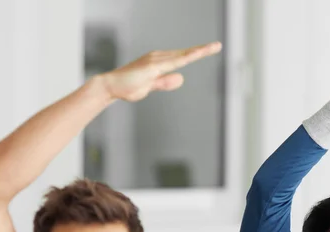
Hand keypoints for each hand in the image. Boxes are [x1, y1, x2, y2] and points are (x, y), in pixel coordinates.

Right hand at [98, 42, 221, 102]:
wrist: (111, 87)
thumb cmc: (128, 87)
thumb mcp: (151, 87)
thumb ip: (166, 82)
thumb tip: (182, 78)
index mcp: (159, 62)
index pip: (182, 57)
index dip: (196, 53)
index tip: (210, 49)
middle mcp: (158, 57)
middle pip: (185, 54)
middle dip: (202, 49)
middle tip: (218, 45)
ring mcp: (155, 61)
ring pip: (182, 56)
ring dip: (198, 51)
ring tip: (214, 47)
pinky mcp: (152, 67)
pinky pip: (172, 62)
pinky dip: (184, 58)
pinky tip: (195, 55)